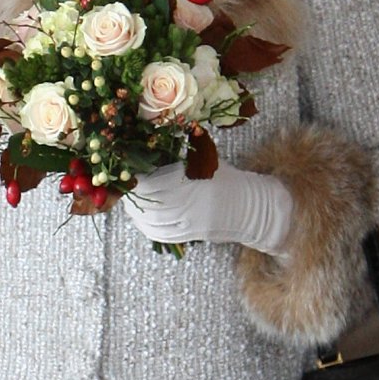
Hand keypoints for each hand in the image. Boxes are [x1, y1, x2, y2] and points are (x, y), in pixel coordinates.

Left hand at [120, 157, 293, 252]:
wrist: (252, 207)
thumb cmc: (228, 179)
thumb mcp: (207, 161)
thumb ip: (181, 156)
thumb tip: (153, 143)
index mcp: (192, 181)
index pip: (152, 181)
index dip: (136, 177)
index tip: (129, 170)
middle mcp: (189, 204)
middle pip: (149, 202)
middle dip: (133, 195)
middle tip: (126, 186)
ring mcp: (189, 223)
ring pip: (151, 220)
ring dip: (136, 212)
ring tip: (131, 201)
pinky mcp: (190, 236)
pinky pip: (160, 234)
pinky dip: (146, 227)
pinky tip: (141, 219)